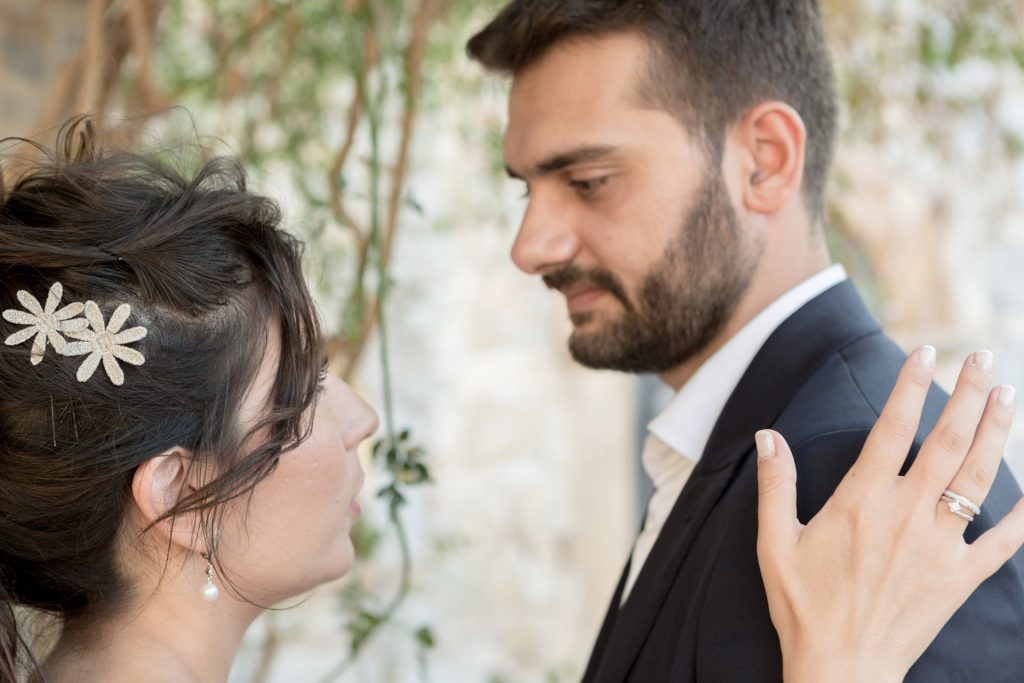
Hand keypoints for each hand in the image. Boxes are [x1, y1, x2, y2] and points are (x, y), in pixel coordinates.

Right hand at [755, 347, 1023, 682]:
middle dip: (967, 394)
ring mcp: (940, 546)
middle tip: (980, 357)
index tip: (923, 352)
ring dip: (996, 431)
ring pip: (977, 476)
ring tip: (1007, 394)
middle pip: (947, 441)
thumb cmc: (804, 606)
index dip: (909, 386)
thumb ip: (775, 485)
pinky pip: (1004, 539)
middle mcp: (907, 515)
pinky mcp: (961, 577)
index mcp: (861, 502)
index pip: (892, 429)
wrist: (841, 668)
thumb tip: (768, 436)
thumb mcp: (774, 543)